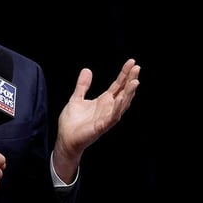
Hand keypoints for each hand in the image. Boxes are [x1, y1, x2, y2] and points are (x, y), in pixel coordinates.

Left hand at [53, 58, 140, 182]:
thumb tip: (87, 70)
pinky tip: (122, 98)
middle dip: (131, 80)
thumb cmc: (71, 123)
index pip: (118, 85)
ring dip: (129, 93)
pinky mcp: (102, 126)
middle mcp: (108, 108)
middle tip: (137, 68)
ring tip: (135, 81)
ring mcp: (107, 117)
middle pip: (124, 92)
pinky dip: (118, 107)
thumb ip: (82, 86)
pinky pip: (113, 116)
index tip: (132, 62)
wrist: (64, 139)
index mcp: (104, 101)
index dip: (125, 74)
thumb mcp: (76, 99)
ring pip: (122, 104)